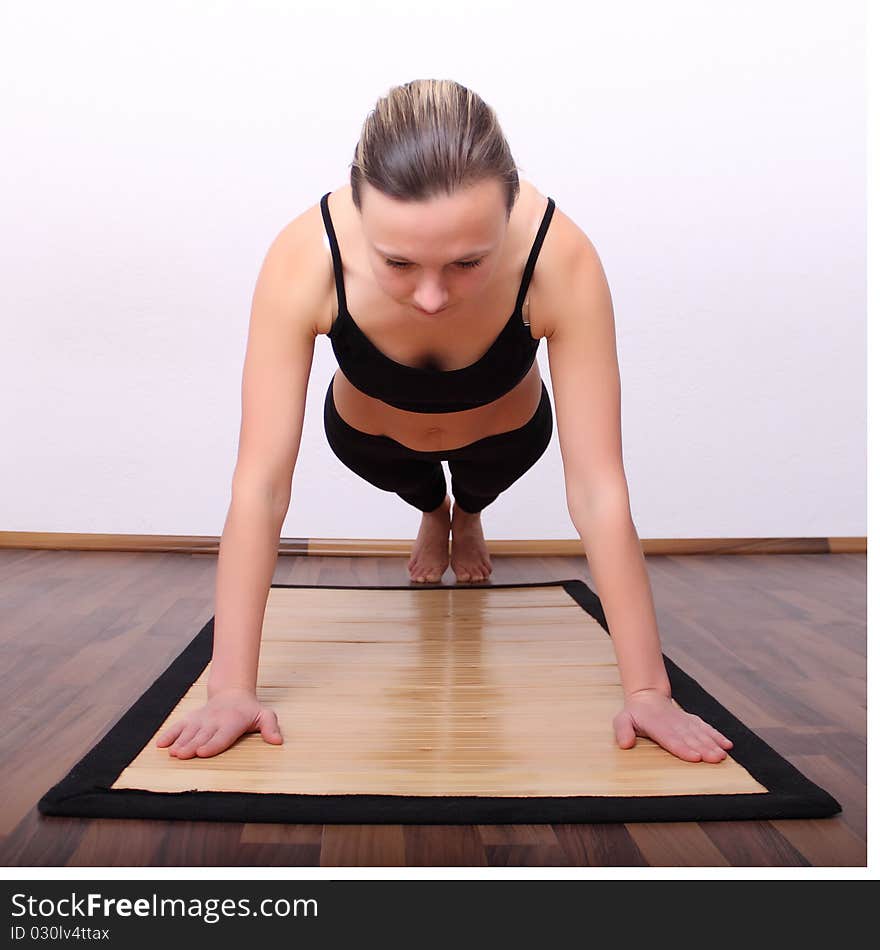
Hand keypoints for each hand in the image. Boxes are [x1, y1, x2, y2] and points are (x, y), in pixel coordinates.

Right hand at [155, 687, 282, 758]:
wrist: (232, 693)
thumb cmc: (249, 711)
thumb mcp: (265, 716)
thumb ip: (270, 728)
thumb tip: (278, 741)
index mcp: (232, 723)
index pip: (222, 736)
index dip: (212, 744)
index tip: (203, 752)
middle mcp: (214, 721)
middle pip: (202, 736)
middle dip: (192, 746)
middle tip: (182, 755)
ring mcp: (201, 720)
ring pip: (189, 732)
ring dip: (179, 742)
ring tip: (172, 753)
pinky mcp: (191, 719)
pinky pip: (178, 726)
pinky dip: (169, 734)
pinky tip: (160, 744)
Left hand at [613, 688, 733, 762]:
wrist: (647, 697)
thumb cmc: (634, 714)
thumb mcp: (622, 720)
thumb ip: (622, 731)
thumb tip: (624, 744)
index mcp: (657, 726)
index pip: (671, 739)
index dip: (683, 748)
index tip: (695, 757)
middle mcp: (673, 724)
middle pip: (690, 738)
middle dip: (704, 749)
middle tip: (716, 759)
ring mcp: (684, 722)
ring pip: (700, 733)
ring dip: (713, 744)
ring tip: (722, 755)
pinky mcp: (692, 721)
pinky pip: (706, 728)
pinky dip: (717, 736)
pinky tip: (727, 745)